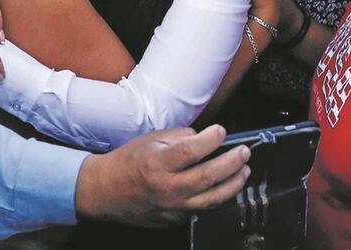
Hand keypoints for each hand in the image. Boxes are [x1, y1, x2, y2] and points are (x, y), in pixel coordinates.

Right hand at [75, 125, 250, 226]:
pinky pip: (204, 210)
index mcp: (158, 163)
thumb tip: (204, 137)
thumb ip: (179, 137)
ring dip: (234, 183)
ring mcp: (173, 207)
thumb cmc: (128, 162)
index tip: (221, 130)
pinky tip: (227, 186)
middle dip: (232, 162)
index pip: (192, 150)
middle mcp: (167, 187)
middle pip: (208, 176)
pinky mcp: (176, 220)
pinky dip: (219, 197)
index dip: (211, 139)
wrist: (106, 192)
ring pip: (213, 199)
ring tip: (244, 171)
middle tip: (244, 152)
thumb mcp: (150, 140)